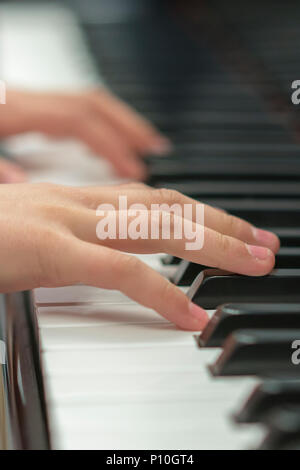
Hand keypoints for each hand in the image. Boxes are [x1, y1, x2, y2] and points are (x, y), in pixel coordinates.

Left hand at [0, 89, 170, 179]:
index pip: (79, 121)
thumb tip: (21, 183)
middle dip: (128, 127)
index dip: (112, 143)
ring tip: (142, 146)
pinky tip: (100, 146)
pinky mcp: (23, 111)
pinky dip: (96, 127)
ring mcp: (25, 103)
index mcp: (14, 110)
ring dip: (117, 123)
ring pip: (84, 104)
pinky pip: (71, 112)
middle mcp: (24, 101)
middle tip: (156, 150)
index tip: (137, 168)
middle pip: (91, 105)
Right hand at [0, 183, 278, 329]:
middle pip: (167, 206)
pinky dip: (160, 293)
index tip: (233, 229)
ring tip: (253, 261)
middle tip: (263, 243)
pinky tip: (191, 315)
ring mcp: (62, 219)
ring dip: (211, 243)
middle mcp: (76, 202)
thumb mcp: (40, 236)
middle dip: (222, 223)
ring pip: (155, 226)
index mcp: (75, 200)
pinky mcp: (47, 248)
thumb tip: (120, 258)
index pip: (152, 199)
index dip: (199, 211)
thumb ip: (80, 242)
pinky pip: (118, 270)